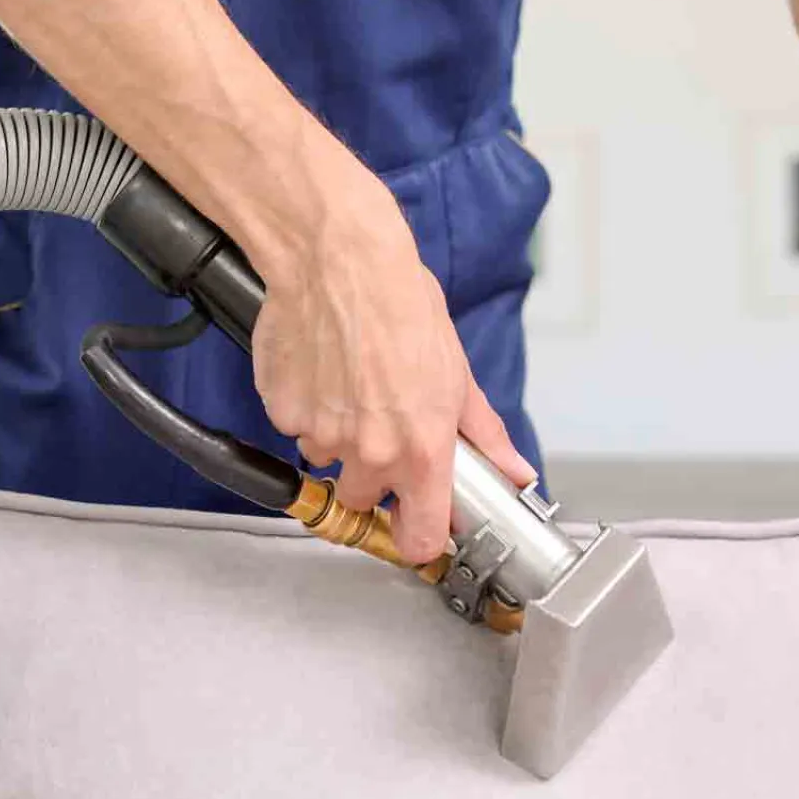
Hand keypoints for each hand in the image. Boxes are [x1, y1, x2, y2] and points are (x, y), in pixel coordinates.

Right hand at [250, 181, 534, 564]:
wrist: (339, 259)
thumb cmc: (400, 303)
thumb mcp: (457, 372)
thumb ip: (483, 435)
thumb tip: (515, 471)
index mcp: (421, 449)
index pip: (418, 539)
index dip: (418, 536)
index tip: (418, 525)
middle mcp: (370, 451)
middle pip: (364, 498)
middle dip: (373, 473)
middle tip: (381, 423)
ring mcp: (321, 434)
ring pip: (327, 458)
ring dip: (338, 436)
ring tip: (351, 383)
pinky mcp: (283, 411)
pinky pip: (295, 427)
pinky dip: (306, 407)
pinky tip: (322, 369)